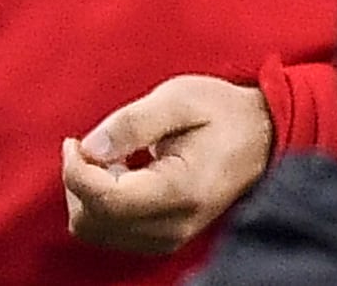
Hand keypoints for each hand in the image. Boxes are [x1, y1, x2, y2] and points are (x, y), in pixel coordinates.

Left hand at [60, 74, 274, 254]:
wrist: (262, 138)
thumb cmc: (222, 113)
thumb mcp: (178, 98)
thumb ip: (131, 122)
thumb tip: (90, 147)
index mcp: (178, 190)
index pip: (104, 200)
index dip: (75, 170)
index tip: (75, 140)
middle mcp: (174, 225)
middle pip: (92, 222)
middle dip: (78, 181)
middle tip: (92, 144)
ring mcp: (170, 236)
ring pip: (97, 231)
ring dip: (88, 194)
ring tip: (109, 157)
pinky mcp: (166, 237)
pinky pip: (112, 233)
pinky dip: (102, 204)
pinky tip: (119, 173)